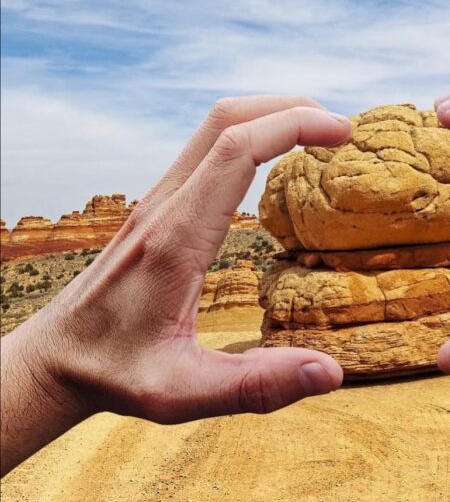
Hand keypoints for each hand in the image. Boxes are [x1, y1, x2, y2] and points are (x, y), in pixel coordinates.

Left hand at [1, 97, 351, 474]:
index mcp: (176, 239)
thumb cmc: (115, 374)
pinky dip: (247, 138)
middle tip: (341, 130)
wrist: (55, 359)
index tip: (343, 134)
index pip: (236, 150)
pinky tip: (271, 163)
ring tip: (317, 137)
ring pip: (213, 128)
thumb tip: (331, 372)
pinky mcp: (156, 210)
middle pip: (225, 119)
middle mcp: (164, 207)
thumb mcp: (184, 393)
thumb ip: (258, 385)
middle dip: (288, 108)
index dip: (294, 126)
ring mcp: (156, 203)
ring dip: (267, 117)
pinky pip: (205, 152)